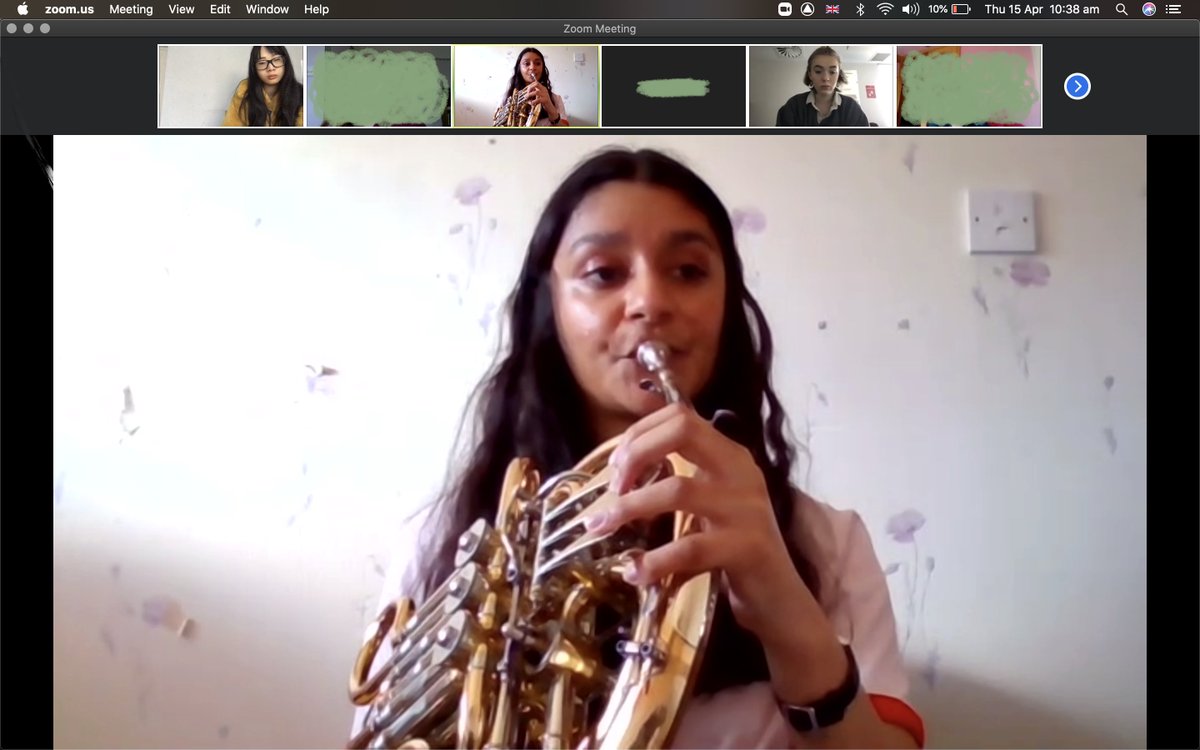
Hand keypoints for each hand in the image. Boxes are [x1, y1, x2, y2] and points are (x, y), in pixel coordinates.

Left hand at [521, 81, 550, 109]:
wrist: (550, 108)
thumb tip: (525, 94)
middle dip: (530, 87)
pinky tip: (531, 103)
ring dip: (530, 95)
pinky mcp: (545, 100)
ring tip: (526, 98)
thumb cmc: (543, 102)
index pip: (536, 82)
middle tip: (527, 92)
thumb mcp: (538, 96)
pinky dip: (533, 102)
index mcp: (542, 88)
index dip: (530, 85)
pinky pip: (538, 100)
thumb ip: (533, 93)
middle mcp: (544, 90)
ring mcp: (545, 94)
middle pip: (537, 84)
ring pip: (536, 92)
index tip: (526, 90)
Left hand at [586, 403, 808, 638]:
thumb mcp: (713, 501)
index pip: (681, 416)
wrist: (779, 597)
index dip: (640, 432)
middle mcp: (741, 472)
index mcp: (731, 455)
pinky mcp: (746, 547)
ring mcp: (746, 508)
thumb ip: (682, 476)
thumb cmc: (734, 547)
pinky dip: (654, 561)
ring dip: (630, 507)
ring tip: (602, 527)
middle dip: (636, 452)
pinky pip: (689, 548)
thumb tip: (621, 466)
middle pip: (683, 431)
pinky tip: (634, 573)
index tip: (616, 464)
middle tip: (612, 486)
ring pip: (677, 490)